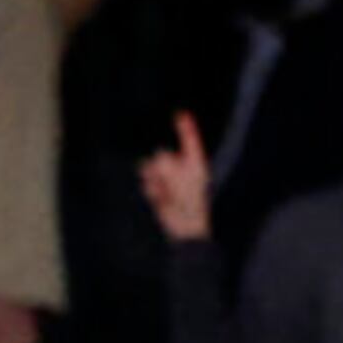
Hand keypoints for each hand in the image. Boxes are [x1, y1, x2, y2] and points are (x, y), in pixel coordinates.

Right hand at [140, 110, 214, 243]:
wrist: (184, 229)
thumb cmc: (191, 205)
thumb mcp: (182, 182)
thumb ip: (167, 166)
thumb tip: (155, 158)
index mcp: (195, 163)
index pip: (190, 140)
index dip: (185, 127)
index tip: (180, 113)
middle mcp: (182, 167)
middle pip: (163, 154)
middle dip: (161, 168)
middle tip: (169, 185)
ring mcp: (170, 178)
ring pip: (152, 167)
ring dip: (155, 179)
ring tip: (164, 194)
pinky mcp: (158, 188)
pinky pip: (147, 181)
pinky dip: (151, 190)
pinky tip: (161, 199)